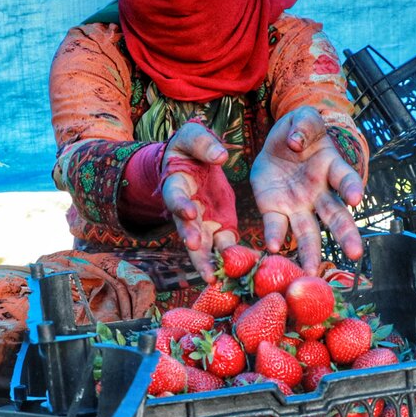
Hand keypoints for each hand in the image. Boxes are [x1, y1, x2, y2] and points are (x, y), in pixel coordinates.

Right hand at [160, 123, 238, 283]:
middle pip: (186, 229)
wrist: (192, 161)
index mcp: (176, 184)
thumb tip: (221, 155)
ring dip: (208, 262)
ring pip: (204, 246)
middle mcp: (187, 209)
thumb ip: (204, 144)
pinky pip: (225, 246)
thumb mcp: (192, 136)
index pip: (176, 197)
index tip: (189, 213)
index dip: (181, 206)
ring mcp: (203, 222)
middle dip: (192, 243)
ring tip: (214, 279)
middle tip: (197, 253)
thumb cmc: (189, 147)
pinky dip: (231, 260)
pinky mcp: (221, 226)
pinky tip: (239, 274)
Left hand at [251, 106, 363, 271]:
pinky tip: (274, 249)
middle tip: (354, 254)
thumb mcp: (303, 118)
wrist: (277, 143)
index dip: (351, 187)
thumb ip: (305, 124)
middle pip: (335, 216)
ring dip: (311, 251)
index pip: (344, 178)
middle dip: (345, 234)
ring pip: (309, 231)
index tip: (355, 198)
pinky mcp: (275, 210)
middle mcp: (319, 192)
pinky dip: (276, 237)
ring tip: (311, 271)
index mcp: (330, 167)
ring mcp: (298, 205)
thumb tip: (297, 140)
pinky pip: (277, 226)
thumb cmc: (298, 130)